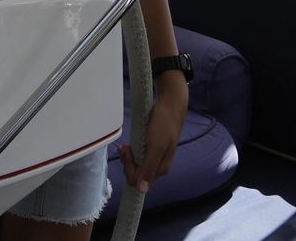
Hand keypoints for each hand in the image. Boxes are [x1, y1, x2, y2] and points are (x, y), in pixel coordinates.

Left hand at [118, 72, 188, 192]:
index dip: (130, 170)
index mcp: (161, 168)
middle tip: (125, 147)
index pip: (140, 182)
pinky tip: (129, 145)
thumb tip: (142, 190)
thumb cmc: (163, 123)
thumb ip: (149, 167)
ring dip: (128, 157)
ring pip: (136, 166)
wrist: (170, 104)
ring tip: (126, 145)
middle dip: (127, 163)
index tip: (128, 153)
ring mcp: (154, 157)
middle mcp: (158, 166)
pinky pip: (137, 157)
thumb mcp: (156, 146)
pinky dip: (131, 152)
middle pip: (137, 175)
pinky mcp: (150, 149)